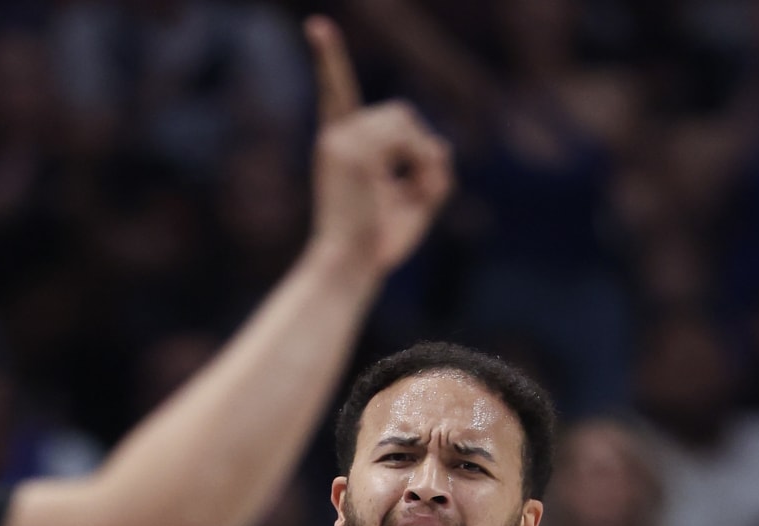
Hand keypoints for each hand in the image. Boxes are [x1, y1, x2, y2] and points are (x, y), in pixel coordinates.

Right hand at [303, 16, 452, 276]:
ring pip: (405, 120)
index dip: (329, 59)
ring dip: (422, 157)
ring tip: (415, 193)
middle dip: (419, 145)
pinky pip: (407, 139)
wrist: (349, 267)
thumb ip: (431, 168)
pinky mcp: (355, 153)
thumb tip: (440, 143)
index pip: (335, 93)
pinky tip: (410, 190)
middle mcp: (335, 137)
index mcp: (339, 145)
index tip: (318, 26)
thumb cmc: (377, 244)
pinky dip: (422, 164)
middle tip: (421, 188)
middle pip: (399, 112)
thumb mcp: (414, 201)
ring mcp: (342, 142)